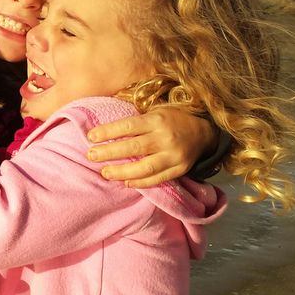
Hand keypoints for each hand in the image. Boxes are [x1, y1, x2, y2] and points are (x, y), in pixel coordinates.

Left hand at [85, 107, 216, 187]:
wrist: (204, 131)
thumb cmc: (173, 119)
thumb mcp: (156, 111)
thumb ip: (136, 120)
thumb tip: (106, 129)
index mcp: (157, 120)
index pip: (128, 126)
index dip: (108, 132)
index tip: (90, 136)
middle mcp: (166, 138)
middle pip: (134, 147)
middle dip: (109, 153)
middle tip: (91, 156)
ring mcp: (174, 155)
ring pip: (145, 167)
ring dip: (122, 172)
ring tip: (105, 173)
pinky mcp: (180, 169)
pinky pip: (157, 179)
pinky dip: (140, 183)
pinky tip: (126, 182)